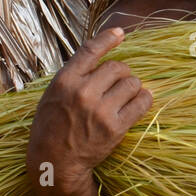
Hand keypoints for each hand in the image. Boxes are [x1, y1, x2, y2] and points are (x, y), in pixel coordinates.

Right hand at [27, 27, 153, 189]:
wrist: (55, 162)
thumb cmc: (51, 126)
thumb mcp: (53, 95)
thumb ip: (73, 76)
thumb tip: (97, 55)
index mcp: (64, 81)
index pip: (90, 51)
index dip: (107, 39)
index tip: (120, 33)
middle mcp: (83, 93)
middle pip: (118, 67)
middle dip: (121, 73)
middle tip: (117, 84)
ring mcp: (100, 110)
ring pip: (132, 83)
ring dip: (132, 87)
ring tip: (125, 96)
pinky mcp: (116, 127)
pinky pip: (142, 102)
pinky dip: (143, 99)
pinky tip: (138, 102)